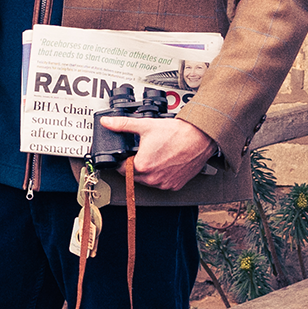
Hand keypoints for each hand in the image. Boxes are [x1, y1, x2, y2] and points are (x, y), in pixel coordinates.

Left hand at [98, 117, 215, 190]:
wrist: (199, 137)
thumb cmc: (176, 133)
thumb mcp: (145, 125)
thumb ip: (122, 124)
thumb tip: (108, 123)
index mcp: (141, 166)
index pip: (122, 169)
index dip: (123, 160)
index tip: (127, 154)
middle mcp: (152, 178)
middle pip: (134, 175)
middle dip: (136, 165)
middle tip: (144, 151)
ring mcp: (164, 183)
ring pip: (148, 180)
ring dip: (149, 171)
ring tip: (157, 155)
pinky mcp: (175, 185)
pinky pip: (162, 183)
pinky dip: (161, 175)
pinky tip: (165, 162)